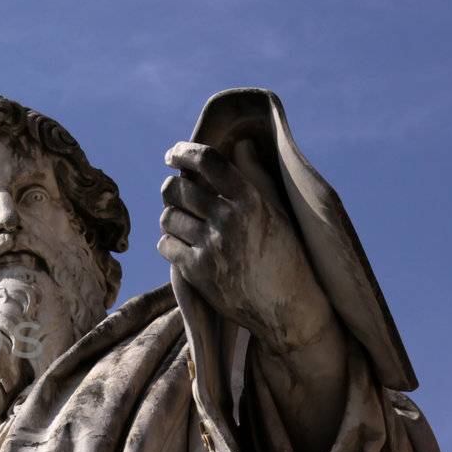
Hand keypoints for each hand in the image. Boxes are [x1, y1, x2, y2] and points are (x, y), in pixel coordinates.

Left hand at [156, 140, 332, 354]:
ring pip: (167, 217)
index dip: (185, 152)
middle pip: (178, 189)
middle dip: (172, 188)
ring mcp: (210, 247)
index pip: (208, 162)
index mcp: (250, 200)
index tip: (173, 153)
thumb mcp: (277, 211)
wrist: (287, 307)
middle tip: (177, 194)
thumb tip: (241, 145)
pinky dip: (170, 244)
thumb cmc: (285, 255)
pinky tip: (185, 247)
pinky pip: (165, 245)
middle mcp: (228, 220)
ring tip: (186, 225)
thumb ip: (255, 176)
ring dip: (172, 218)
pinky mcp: (196, 272)